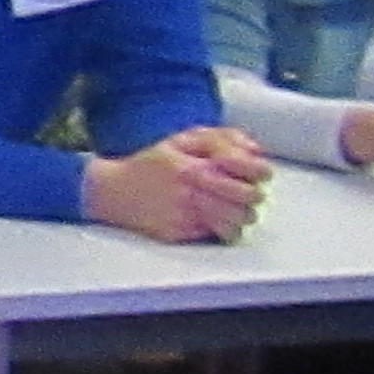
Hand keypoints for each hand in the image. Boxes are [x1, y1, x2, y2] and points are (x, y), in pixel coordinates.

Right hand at [83, 127, 273, 243]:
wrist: (111, 192)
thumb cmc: (150, 164)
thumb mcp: (181, 141)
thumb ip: (221, 140)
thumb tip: (255, 150)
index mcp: (193, 166)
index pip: (246, 171)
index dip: (261, 172)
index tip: (261, 174)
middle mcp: (191, 193)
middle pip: (247, 200)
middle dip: (253, 196)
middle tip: (248, 193)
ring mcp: (185, 216)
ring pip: (235, 222)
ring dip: (241, 216)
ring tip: (232, 209)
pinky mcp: (179, 234)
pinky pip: (215, 234)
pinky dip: (220, 227)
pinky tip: (212, 218)